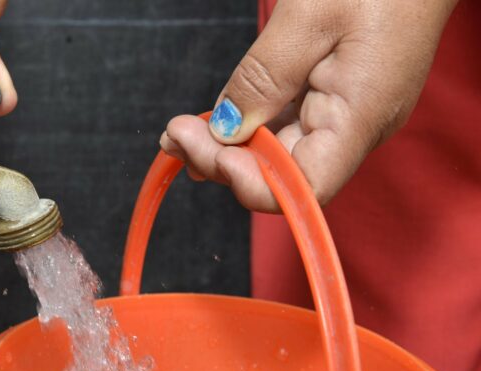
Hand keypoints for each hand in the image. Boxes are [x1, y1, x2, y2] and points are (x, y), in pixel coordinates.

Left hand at [160, 0, 456, 211]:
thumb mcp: (309, 16)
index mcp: (360, 118)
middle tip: (173, 135)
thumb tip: (224, 129)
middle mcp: (355, 130)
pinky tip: (211, 123)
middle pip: (282, 175)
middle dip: (221, 161)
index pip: (302, 190)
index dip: (249, 183)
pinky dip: (246, 128)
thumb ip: (264, 77)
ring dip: (226, 147)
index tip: (206, 149)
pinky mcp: (336, 102)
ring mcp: (346, 118)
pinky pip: (286, 128)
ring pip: (278, 154)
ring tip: (179, 133)